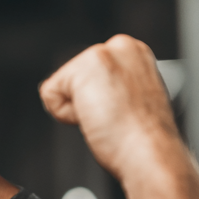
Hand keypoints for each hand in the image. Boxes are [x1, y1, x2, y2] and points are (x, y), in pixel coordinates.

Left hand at [38, 35, 181, 182]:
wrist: (149, 152)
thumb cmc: (145, 138)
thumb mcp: (133, 100)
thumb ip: (113, 87)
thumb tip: (91, 94)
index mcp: (135, 53)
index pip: (90, 72)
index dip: (98, 99)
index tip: (119, 111)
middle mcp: (121, 47)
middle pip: (74, 76)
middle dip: (86, 101)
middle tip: (112, 117)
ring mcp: (101, 55)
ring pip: (62, 84)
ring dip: (77, 109)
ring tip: (105, 118)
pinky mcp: (80, 70)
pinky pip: (50, 94)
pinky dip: (63, 114)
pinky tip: (92, 118)